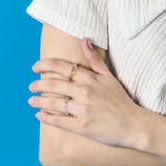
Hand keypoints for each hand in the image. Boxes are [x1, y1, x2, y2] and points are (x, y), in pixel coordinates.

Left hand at [27, 38, 141, 148]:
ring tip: (31, 100)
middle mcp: (86, 92)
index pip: (63, 67)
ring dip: (39, 101)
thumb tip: (84, 39)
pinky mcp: (82, 126)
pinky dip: (46, 117)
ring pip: (54, 102)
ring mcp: (83, 109)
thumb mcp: (110, 77)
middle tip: (31, 86)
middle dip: (38, 84)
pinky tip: (39, 115)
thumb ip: (95, 60)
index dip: (46, 65)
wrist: (134, 124)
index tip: (35, 67)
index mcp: (91, 79)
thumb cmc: (122, 100)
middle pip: (54, 84)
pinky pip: (59, 121)